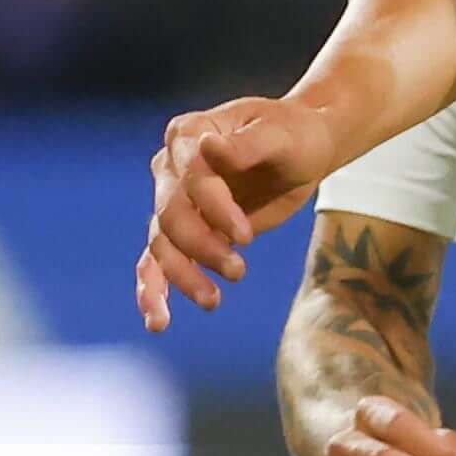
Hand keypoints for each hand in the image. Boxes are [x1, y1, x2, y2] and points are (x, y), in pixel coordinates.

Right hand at [136, 97, 326, 324]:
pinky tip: (158, 322)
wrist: (301, 152)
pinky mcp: (186, 232)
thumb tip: (208, 148)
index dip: (213, 208)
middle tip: (240, 271)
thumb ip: (246, 145)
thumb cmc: (294, 136)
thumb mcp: (280, 135)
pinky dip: (154, 291)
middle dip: (202, 247)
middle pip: (171, 215)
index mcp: (189, 133)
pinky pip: (158, 262)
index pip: (190, 176)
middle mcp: (171, 167)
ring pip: (162, 244)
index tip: (246, 236)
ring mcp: (175, 200)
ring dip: (183, 275)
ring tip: (213, 300)